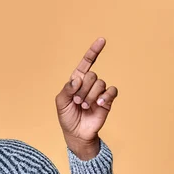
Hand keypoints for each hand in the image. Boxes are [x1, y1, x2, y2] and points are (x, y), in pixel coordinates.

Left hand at [55, 37, 118, 156]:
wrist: (76, 134)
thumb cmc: (67, 117)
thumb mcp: (61, 103)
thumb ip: (67, 89)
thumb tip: (77, 80)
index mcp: (76, 81)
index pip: (86, 63)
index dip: (93, 51)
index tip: (102, 40)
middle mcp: (89, 84)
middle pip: (92, 75)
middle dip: (83, 90)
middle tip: (77, 102)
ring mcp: (98, 92)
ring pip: (100, 83)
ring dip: (90, 96)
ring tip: (84, 107)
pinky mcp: (107, 101)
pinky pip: (112, 91)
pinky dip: (105, 97)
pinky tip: (99, 104)